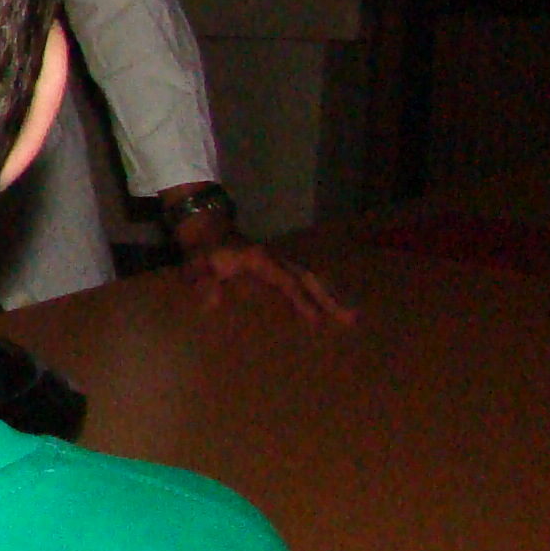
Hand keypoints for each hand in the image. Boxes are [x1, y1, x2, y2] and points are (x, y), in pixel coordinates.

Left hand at [174, 212, 352, 326]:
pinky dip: (320, 292)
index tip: (317, 320)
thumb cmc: (203, 251)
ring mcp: (280, 261)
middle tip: (352, 318)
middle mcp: (276, 259)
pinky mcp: (280, 266)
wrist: (206, 230)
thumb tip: (212, 303)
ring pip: (311, 278)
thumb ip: (202, 282)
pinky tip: (332, 307)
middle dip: (330, 298)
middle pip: (309, 279)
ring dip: (330, 296)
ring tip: (351, 316)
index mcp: (260, 260)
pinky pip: (304, 280)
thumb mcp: (197, 266)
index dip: (302, 301)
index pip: (287, 282)